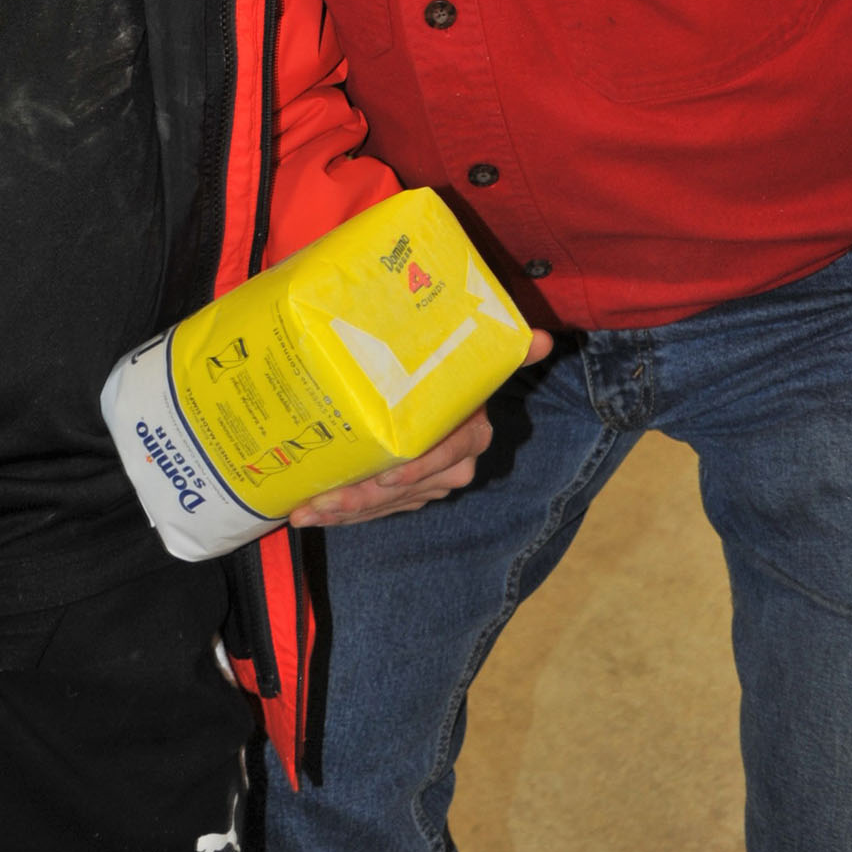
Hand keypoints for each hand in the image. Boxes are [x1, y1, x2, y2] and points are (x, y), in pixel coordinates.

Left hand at [290, 330, 552, 527]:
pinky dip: (348, 512)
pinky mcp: (412, 493)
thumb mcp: (471, 355)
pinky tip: (314, 512)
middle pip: (407, 487)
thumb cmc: (448, 365)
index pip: (443, 454)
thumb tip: (546, 338)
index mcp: (470, 430)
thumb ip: (507, 351)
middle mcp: (456, 462)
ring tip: (305, 512)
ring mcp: (433, 482)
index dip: (416, 468)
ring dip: (346, 511)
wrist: (440, 383)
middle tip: (319, 502)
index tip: (384, 475)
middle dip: (361, 498)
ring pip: (388, 503)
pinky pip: (381, 508)